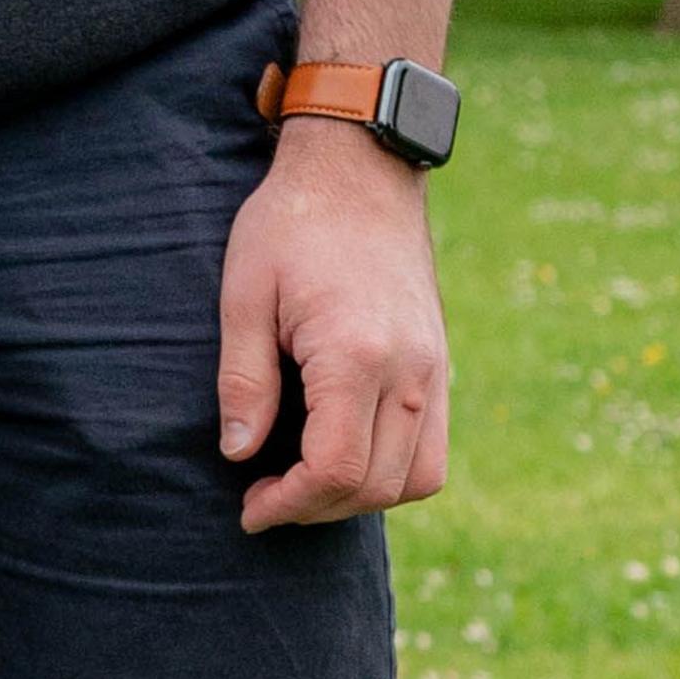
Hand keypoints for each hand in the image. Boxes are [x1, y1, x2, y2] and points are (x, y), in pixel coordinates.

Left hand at [216, 127, 449, 529]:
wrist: (360, 170)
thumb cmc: (291, 225)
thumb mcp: (244, 295)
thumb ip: (243, 381)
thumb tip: (240, 454)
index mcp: (356, 353)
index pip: (336, 468)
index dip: (289, 503)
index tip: (249, 508)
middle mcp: (408, 368)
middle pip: (377, 484)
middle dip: (317, 508)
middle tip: (265, 498)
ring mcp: (433, 367)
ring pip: (417, 477)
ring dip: (360, 497)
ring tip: (305, 484)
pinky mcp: (439, 361)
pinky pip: (434, 447)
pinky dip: (394, 471)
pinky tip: (345, 456)